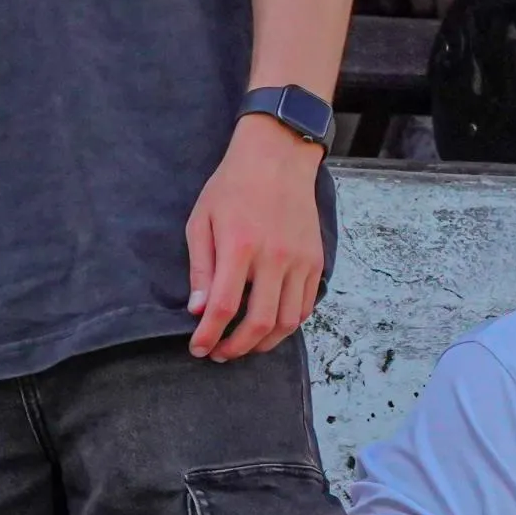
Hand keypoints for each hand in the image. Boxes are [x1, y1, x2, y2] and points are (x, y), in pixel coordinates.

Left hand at [186, 115, 327, 359]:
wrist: (276, 160)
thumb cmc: (231, 187)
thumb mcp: (201, 221)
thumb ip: (201, 268)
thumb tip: (199, 310)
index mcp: (240, 246)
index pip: (224, 306)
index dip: (209, 335)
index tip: (198, 349)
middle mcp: (274, 257)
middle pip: (259, 322)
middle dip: (236, 347)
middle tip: (219, 354)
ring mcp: (300, 261)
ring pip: (288, 322)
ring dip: (264, 343)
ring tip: (243, 346)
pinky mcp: (317, 262)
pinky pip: (305, 306)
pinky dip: (288, 325)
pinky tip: (269, 327)